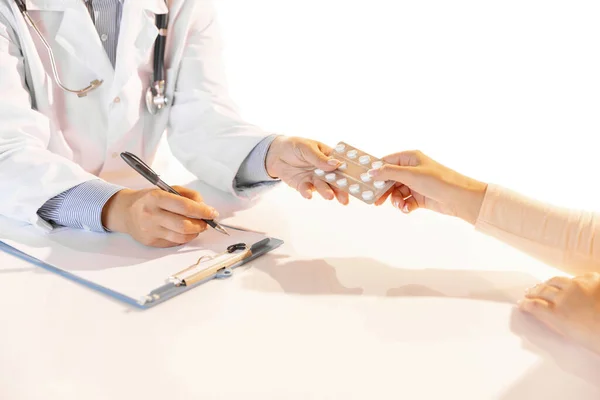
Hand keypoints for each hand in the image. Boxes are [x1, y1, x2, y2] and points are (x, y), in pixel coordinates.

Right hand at [101, 186, 217, 247]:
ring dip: (195, 233)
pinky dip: (184, 238)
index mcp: (156, 198)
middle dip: (201, 224)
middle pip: (184, 225)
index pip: (185, 207)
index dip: (202, 211)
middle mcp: (151, 215)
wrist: (125, 211)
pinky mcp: (151, 242)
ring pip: (181, 237)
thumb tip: (205, 207)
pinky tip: (184, 231)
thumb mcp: (166, 189)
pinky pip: (174, 242)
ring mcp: (150, 231)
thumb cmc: (149, 199)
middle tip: (206, 222)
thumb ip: (188, 195)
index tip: (212, 212)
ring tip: (197, 226)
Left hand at [265, 136, 348, 204]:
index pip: (343, 165)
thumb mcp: (307, 148)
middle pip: (336, 180)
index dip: (351, 173)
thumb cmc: (295, 146)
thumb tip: (336, 164)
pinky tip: (308, 195)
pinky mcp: (304, 185)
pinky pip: (307, 190)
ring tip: (329, 196)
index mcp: (330, 157)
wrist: (275, 154)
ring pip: (323, 186)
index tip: (358, 181)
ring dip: (326, 192)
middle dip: (342, 189)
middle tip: (345, 198)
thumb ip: (320, 158)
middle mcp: (325, 170)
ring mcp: (315, 178)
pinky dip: (308, 192)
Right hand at [369, 150, 486, 223]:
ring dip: (395, 200)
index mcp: (409, 158)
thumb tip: (371, 172)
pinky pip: (404, 201)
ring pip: (396, 192)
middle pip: (389, 179)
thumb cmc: (438, 181)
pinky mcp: (419, 197)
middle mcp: (411, 169)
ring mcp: (415, 184)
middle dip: (383, 190)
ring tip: (399, 205)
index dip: (376, 171)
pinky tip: (407, 208)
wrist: (460, 198)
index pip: (386, 162)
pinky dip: (404, 205)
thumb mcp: (411, 175)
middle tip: (376, 201)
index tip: (365, 182)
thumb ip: (389, 173)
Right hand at [519, 273, 599, 353]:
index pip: (534, 306)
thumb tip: (556, 318)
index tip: (521, 304)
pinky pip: (576, 277)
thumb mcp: (577, 336)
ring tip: (542, 284)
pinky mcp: (593, 279)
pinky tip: (569, 281)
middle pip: (542, 290)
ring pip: (556, 280)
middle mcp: (564, 297)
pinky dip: (569, 280)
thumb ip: (563, 325)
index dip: (526, 304)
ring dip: (546, 283)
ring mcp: (578, 286)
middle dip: (533, 291)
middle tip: (527, 293)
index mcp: (558, 315)